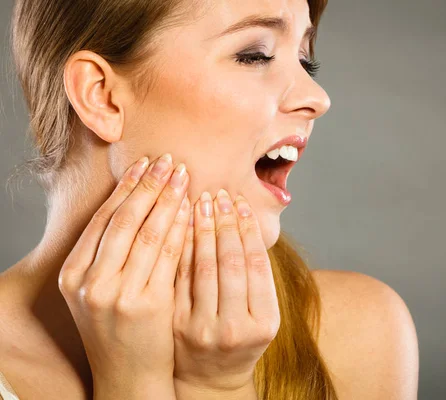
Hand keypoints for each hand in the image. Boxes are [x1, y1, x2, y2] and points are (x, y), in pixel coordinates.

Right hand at [57, 153, 190, 397]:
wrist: (128, 375)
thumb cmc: (117, 328)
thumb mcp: (97, 290)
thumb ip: (107, 253)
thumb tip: (132, 200)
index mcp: (73, 274)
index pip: (103, 219)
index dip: (127, 187)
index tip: (145, 163)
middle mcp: (90, 282)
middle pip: (125, 220)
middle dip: (149, 185)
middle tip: (169, 160)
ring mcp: (117, 294)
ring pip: (147, 232)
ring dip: (167, 199)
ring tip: (183, 176)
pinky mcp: (147, 304)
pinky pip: (168, 255)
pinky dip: (180, 228)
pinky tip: (190, 209)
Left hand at [172, 189, 280, 392]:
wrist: (208, 378)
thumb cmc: (239, 337)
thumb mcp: (261, 315)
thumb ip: (258, 277)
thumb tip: (246, 220)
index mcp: (264, 323)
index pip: (257, 264)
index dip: (249, 229)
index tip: (240, 202)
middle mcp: (234, 328)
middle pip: (230, 262)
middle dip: (224, 222)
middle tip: (219, 193)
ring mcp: (202, 329)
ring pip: (202, 267)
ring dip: (201, 229)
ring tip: (200, 201)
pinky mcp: (175, 326)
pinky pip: (178, 278)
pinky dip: (180, 247)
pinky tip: (180, 224)